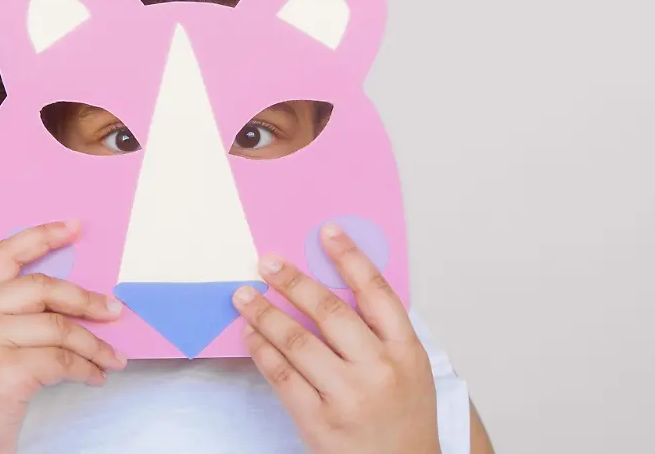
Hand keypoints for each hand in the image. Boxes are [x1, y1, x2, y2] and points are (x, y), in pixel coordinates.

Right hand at [0, 220, 126, 453]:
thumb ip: (12, 317)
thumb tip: (71, 302)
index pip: (5, 253)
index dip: (42, 236)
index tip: (74, 227)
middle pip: (42, 287)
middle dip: (86, 299)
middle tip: (114, 310)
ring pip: (59, 327)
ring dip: (94, 344)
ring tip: (111, 357)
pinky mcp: (3, 371)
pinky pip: (61, 360)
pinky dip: (87, 369)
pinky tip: (94, 377)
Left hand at [232, 224, 439, 453]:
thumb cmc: (404, 419)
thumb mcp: (410, 369)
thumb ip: (380, 330)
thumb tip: (335, 284)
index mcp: (406, 350)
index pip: (376, 292)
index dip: (350, 258)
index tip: (327, 232)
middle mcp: (378, 369)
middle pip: (329, 311)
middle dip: (292, 281)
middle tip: (267, 263)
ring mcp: (347, 396)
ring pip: (297, 341)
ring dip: (265, 313)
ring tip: (244, 296)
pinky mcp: (319, 421)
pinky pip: (282, 376)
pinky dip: (262, 350)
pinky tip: (251, 334)